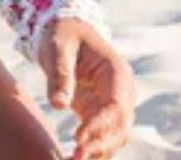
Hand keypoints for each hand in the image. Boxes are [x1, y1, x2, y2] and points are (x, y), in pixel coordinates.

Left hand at [37, 17, 136, 159]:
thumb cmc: (63, 36)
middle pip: (120, 126)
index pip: (115, 105)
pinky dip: (92, 151)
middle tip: (75, 157)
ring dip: (98, 152)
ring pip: (114, 137)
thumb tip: (59, 104)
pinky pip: (102, 137)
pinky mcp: (100, 114)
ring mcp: (114, 105)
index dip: (100, 124)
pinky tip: (74, 159)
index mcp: (117, 73)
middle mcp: (122, 92)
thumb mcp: (58, 48)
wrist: (67, 32)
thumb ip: (59, 75)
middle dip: (100, 144)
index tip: (78, 138)